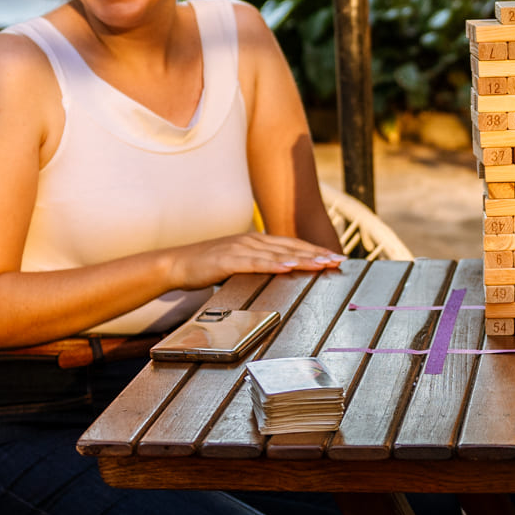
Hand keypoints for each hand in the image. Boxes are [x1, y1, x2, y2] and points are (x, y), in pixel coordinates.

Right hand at [165, 233, 342, 288]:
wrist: (176, 264)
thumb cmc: (206, 266)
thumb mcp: (238, 264)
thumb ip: (258, 265)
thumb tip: (279, 273)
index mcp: (255, 240)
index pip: (291, 244)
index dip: (314, 250)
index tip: (334, 257)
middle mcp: (251, 240)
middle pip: (290, 247)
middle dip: (316, 254)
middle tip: (338, 261)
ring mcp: (240, 248)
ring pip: (278, 253)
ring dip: (302, 259)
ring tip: (322, 264)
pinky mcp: (228, 260)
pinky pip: (255, 262)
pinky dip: (273, 265)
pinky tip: (288, 268)